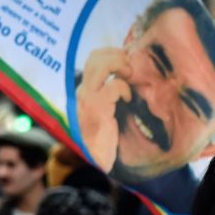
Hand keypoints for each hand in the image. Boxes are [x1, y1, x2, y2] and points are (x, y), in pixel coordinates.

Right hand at [76, 47, 131, 169]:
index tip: (129, 62)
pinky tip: (126, 100)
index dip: (112, 54)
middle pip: (96, 57)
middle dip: (117, 56)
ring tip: (129, 76)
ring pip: (100, 65)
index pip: (94, 58)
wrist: (97, 160)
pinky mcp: (96, 108)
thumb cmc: (106, 137)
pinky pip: (114, 86)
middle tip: (130, 68)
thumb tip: (131, 75)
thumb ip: (112, 94)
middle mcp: (82, 91)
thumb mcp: (108, 110)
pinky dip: (124, 89)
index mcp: (85, 90)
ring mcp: (87, 98)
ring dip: (120, 65)